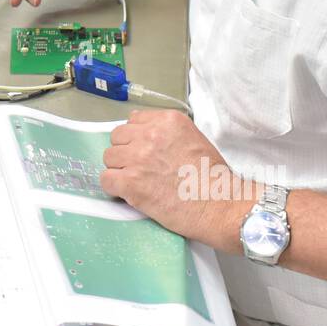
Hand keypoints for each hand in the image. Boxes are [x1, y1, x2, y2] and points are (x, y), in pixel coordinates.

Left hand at [100, 109, 242, 246]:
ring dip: (119, 170)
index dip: (136, 138)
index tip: (145, 152)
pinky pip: (106, 180)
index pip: (133, 121)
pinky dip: (115, 189)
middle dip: (126, 153)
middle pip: (117, 138)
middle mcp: (150, 134)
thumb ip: (166, 132)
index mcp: (167, 121)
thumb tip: (141, 133)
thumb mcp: (193, 138)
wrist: (221, 205)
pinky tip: (130, 194)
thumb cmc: (212, 176)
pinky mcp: (131, 182)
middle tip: (140, 169)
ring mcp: (138, 158)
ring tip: (137, 182)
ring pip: (109, 158)